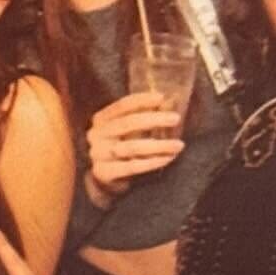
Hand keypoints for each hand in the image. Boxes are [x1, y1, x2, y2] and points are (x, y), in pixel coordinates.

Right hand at [84, 91, 184, 208]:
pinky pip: (132, 166)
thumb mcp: (125, 130)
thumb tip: (170, 101)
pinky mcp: (104, 172)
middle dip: (154, 119)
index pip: (121, 106)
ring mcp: (99, 154)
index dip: (141, 100)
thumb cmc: (119, 147)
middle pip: (127, 124)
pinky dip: (152, 162)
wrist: (103, 177)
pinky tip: (167, 158)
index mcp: (100, 119)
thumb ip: (142, 117)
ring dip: (159, 145)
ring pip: (132, 147)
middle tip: (175, 118)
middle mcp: (96, 135)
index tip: (162, 97)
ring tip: (178, 144)